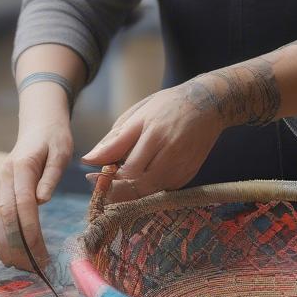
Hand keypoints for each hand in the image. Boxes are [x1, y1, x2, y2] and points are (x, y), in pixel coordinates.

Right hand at [0, 115, 72, 269]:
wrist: (38, 127)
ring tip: (22, 269)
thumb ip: (52, 174)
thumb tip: (42, 200)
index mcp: (19, 167)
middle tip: (34, 269)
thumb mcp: (61, 150)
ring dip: (6, 247)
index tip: (42, 255)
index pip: (22, 206)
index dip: (30, 233)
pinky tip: (8, 256)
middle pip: (4, 218)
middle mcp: (2, 178)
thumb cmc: (54, 139)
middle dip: (17, 246)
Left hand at [81, 82, 223, 201]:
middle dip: (115, 189)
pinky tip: (143, 172)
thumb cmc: (168, 105)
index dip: (106, 179)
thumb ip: (114, 140)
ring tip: (121, 174)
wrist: (208, 105)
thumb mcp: (138, 114)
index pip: (126, 169)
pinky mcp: (187, 176)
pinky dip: (147, 186)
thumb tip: (89, 160)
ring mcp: (181, 167)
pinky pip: (160, 190)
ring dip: (130, 189)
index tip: (92, 177)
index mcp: (154, 133)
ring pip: (147, 192)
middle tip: (103, 182)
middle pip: (136, 186)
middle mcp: (170, 153)